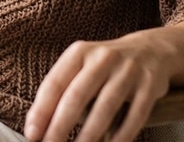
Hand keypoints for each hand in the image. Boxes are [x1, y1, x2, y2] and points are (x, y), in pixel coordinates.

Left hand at [23, 33, 170, 141]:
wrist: (151, 49)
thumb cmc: (105, 67)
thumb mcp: (82, 66)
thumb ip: (63, 89)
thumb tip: (39, 126)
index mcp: (79, 52)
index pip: (54, 83)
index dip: (41, 110)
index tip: (32, 134)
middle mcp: (103, 58)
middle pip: (77, 96)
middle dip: (60, 126)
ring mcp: (128, 70)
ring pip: (105, 107)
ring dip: (89, 135)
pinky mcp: (149, 85)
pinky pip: (135, 115)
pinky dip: (122, 135)